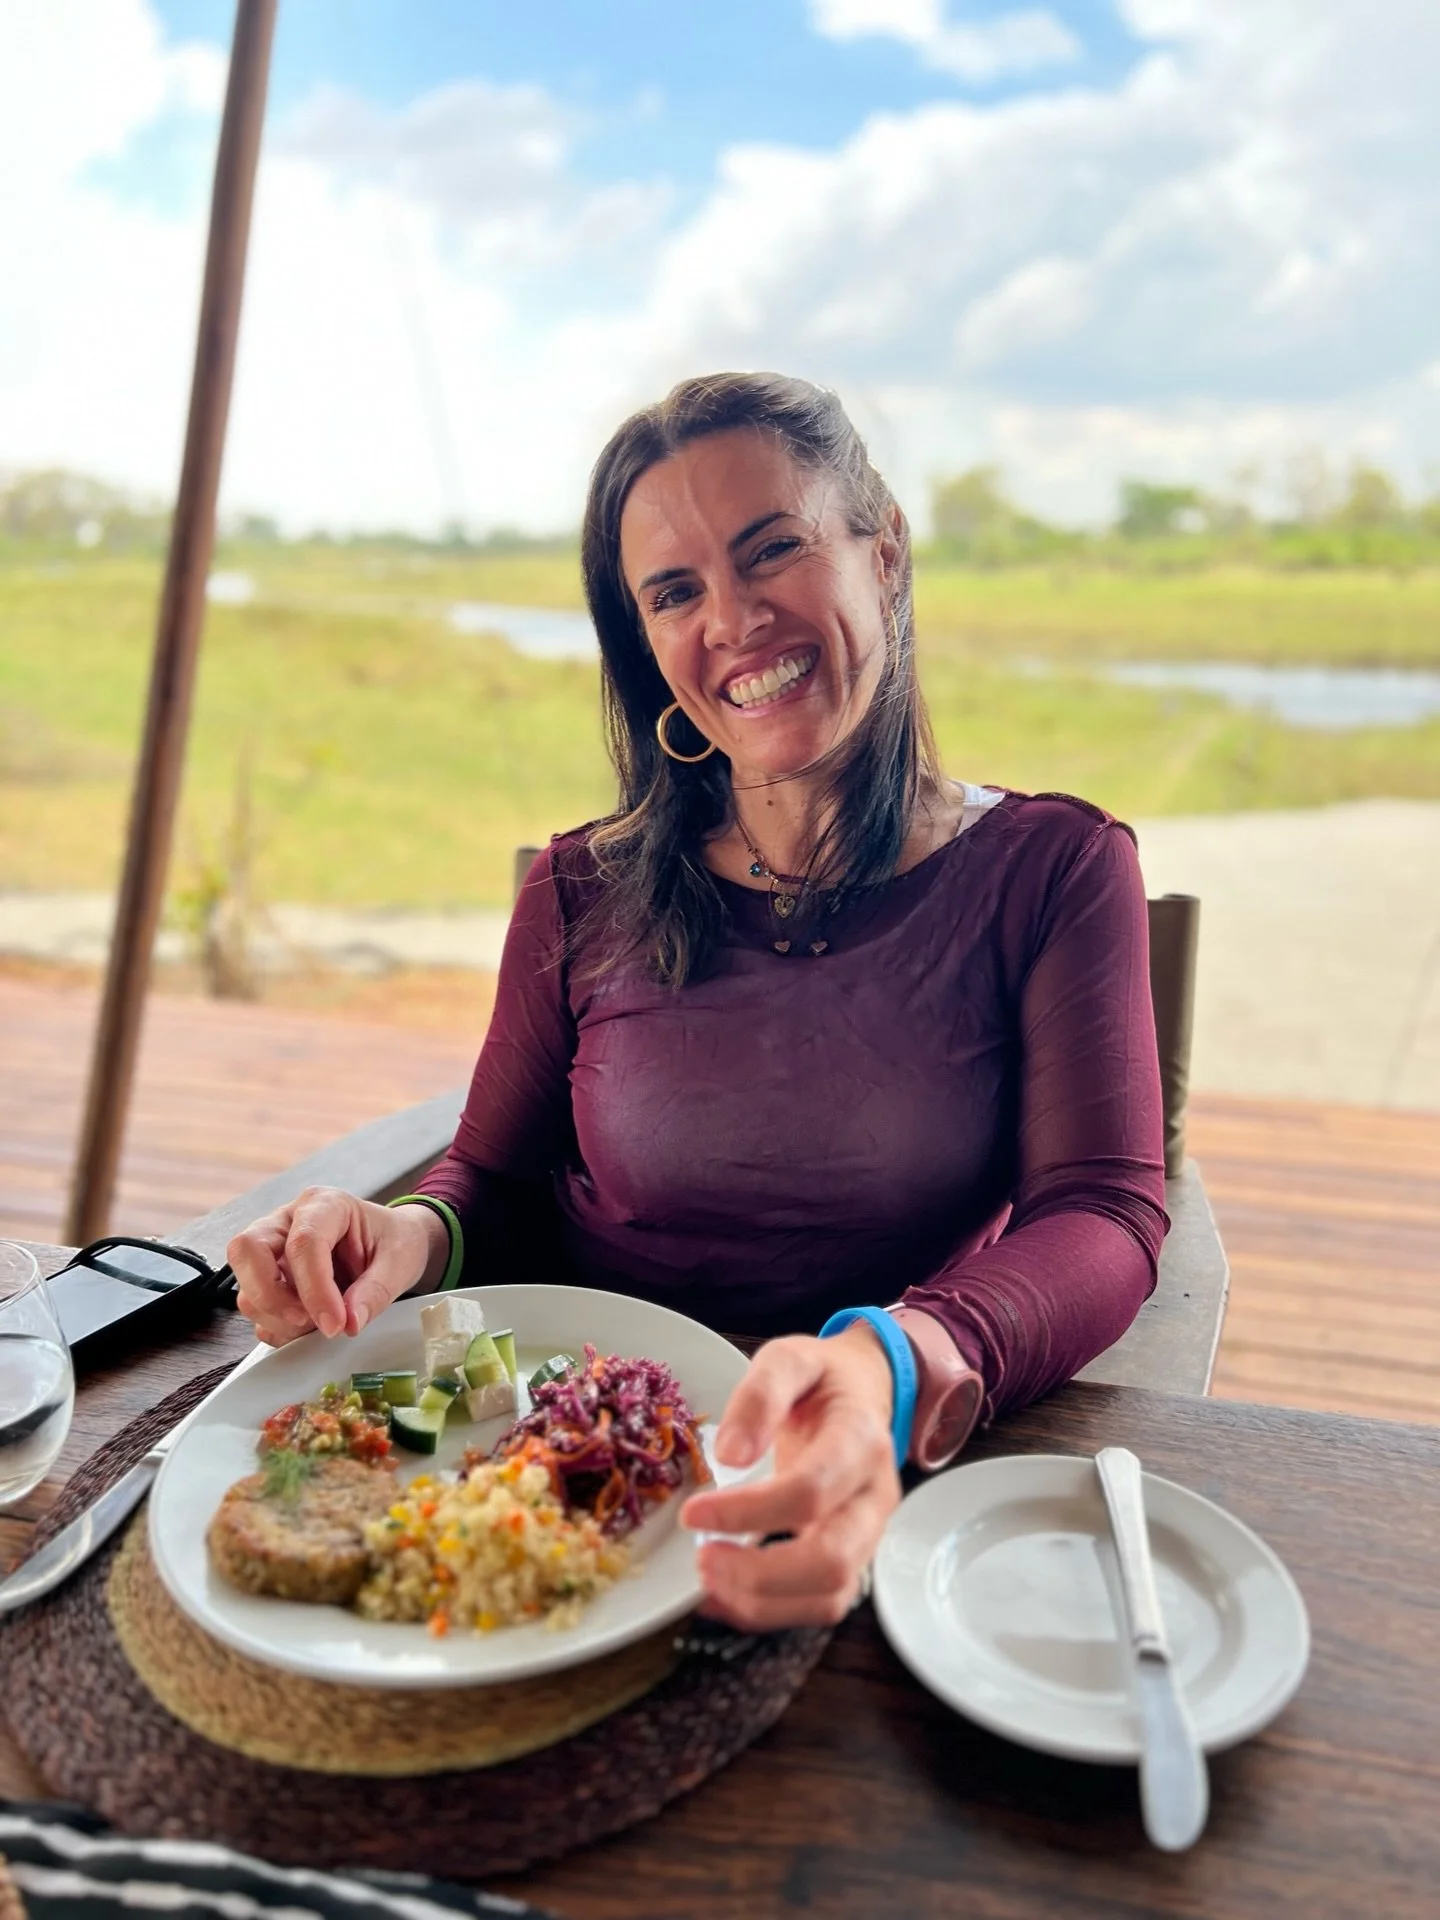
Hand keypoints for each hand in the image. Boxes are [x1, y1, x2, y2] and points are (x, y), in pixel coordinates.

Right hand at [226, 1187, 439, 1345]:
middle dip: (272, 1296)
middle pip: (247, 1250)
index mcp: (325, 1205)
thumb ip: (375, 1292)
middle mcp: (288, 1221)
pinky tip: (309, 1326)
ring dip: (278, 1317)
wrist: (393, 1243)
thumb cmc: (394, 1241)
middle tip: (308, 1321)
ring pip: (245, 1285)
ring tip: (321, 1323)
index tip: (336, 1323)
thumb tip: (349, 1323)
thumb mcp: (400, 1263)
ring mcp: (272, 1248)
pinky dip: (277, 1327)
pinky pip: (254, 1308)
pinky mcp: (267, 1277)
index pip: (303, 1242)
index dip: (315, 1289)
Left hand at [679, 1326, 900, 1629]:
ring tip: (708, 1579)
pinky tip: (723, 1596)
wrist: (865, 1392)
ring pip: (830, 1596)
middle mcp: (874, 1497)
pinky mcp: (853, 1558)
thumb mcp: (789, 1358)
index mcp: (861, 1440)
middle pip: (832, 1561)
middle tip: (701, 1562)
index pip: (810, 1492)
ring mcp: (869, 1534)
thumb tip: (730, 1455)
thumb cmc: (823, 1379)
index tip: (693, 1513)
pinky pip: (820, 1605)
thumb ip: (760, 1394)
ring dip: (763, 1601)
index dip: (748, 1512)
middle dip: (759, 1574)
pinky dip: (771, 1612)